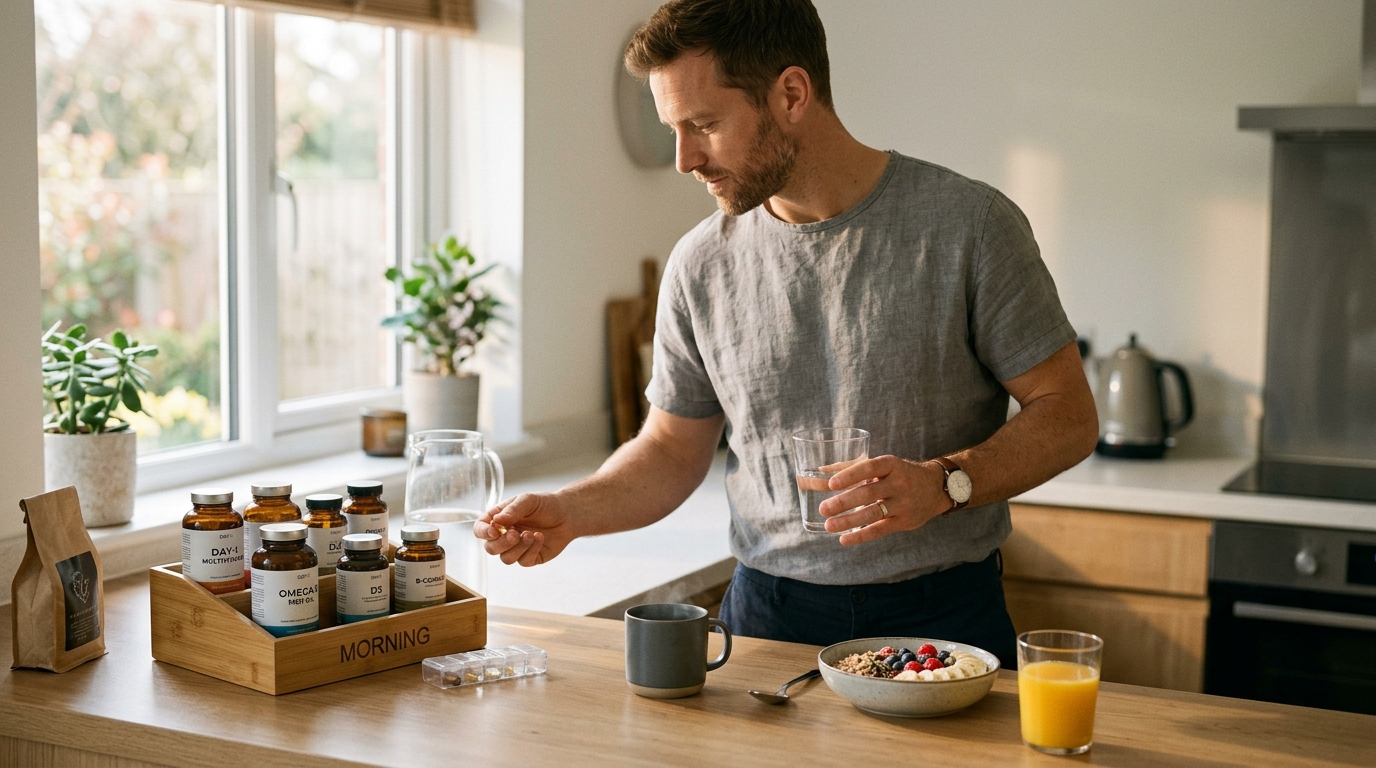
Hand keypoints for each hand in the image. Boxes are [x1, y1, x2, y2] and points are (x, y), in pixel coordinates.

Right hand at [473, 492, 576, 565]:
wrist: (567, 514)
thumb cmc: (545, 504)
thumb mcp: (528, 500)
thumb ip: (512, 510)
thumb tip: (496, 521)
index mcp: (498, 520)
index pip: (480, 529)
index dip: (483, 533)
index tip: (495, 531)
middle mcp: (504, 536)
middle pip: (491, 548)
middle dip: (502, 543)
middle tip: (516, 534)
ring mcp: (516, 548)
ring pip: (506, 558)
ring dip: (518, 548)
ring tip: (531, 534)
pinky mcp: (530, 557)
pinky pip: (524, 561)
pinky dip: (532, 550)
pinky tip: (540, 537)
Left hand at [816, 455, 949, 545]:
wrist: (935, 487)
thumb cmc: (900, 474)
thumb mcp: (884, 466)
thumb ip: (854, 467)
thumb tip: (821, 471)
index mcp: (891, 465)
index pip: (869, 468)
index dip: (850, 475)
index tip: (831, 484)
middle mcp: (899, 483)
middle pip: (868, 493)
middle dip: (843, 502)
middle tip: (823, 509)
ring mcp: (902, 504)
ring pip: (872, 513)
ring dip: (848, 521)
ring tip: (829, 525)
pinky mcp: (903, 521)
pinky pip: (879, 530)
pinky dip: (861, 535)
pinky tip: (844, 539)